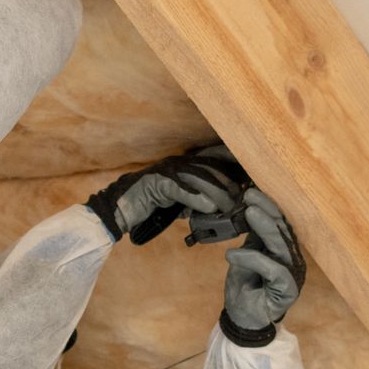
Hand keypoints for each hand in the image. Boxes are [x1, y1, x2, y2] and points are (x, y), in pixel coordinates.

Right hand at [86, 151, 239, 243]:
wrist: (116, 209)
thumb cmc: (145, 205)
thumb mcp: (175, 202)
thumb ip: (193, 200)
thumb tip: (213, 206)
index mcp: (183, 165)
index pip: (213, 158)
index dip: (232, 162)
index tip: (252, 174)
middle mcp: (177, 163)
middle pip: (210, 168)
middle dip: (229, 182)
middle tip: (244, 198)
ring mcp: (166, 172)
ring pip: (198, 178)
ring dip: (217, 193)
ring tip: (230, 207)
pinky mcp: (156, 184)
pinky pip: (180, 190)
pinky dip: (196, 199)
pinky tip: (210, 208)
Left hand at [222, 189, 305, 343]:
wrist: (242, 319)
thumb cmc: (245, 288)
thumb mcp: (246, 257)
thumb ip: (254, 238)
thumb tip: (251, 210)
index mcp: (285, 251)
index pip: (281, 223)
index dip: (269, 206)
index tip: (251, 192)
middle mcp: (293, 260)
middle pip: (283, 231)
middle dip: (267, 210)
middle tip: (250, 196)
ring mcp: (293, 275)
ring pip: (281, 246)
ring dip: (265, 227)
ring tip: (249, 212)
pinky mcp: (288, 290)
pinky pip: (273, 269)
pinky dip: (252, 258)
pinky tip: (232, 254)